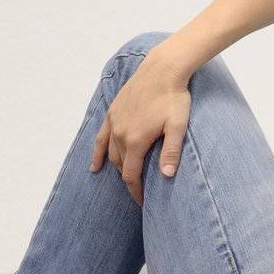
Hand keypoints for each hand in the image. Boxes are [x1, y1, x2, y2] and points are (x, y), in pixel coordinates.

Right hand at [90, 48, 193, 204]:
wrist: (162, 70)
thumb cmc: (174, 98)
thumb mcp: (178, 126)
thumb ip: (171, 152)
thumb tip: (166, 176)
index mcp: (135, 141)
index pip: (131, 175)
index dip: (136, 191)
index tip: (143, 203)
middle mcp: (120, 134)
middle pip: (121, 166)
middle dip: (129, 181)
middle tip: (140, 192)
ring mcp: (114, 123)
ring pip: (111, 154)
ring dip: (117, 168)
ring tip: (126, 179)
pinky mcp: (112, 113)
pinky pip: (100, 139)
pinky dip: (98, 154)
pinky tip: (96, 166)